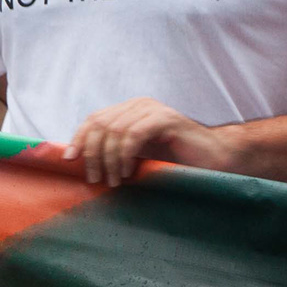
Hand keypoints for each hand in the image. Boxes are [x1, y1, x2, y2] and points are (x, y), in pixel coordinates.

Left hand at [63, 97, 236, 185]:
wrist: (217, 160)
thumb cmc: (177, 162)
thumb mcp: (139, 156)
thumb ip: (116, 152)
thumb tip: (80, 163)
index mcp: (129, 110)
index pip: (94, 120)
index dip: (79, 139)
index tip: (69, 160)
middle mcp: (138, 105)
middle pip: (100, 124)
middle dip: (92, 153)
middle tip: (94, 178)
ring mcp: (152, 110)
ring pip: (114, 130)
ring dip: (108, 159)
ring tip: (112, 180)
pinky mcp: (166, 119)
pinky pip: (134, 134)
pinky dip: (125, 154)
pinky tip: (126, 172)